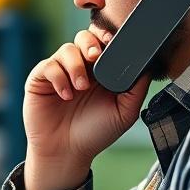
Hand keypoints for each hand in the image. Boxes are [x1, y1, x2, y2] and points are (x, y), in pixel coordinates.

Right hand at [22, 26, 150, 189]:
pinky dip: (59, 77)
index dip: (109, 36)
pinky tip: (66, 95)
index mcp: (101, 71)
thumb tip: (148, 64)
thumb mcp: (124, 112)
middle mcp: (80, 68)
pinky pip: (49, 66)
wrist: (66, 153)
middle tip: (94, 56)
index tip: (113, 41)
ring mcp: (59, 72)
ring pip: (66, 49)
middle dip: (91, 42)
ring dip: (76, 66)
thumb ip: (137, 88)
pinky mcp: (40, 80)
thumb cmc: (94, 133)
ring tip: (81, 87)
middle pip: (84, 37)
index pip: (105, 43)